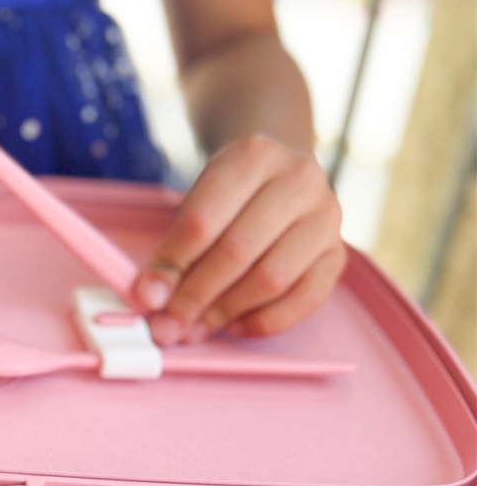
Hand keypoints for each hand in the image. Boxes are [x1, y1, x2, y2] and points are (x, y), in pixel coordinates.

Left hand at [133, 135, 345, 344]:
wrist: (280, 177)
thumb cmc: (229, 196)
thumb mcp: (196, 201)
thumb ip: (174, 246)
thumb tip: (152, 297)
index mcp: (253, 156)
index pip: (204, 221)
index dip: (172, 265)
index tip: (147, 297)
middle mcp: (299, 180)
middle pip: (237, 252)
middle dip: (195, 297)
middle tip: (167, 326)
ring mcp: (326, 217)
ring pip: (271, 279)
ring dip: (226, 313)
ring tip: (195, 330)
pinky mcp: (338, 254)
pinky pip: (304, 300)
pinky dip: (265, 321)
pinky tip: (235, 327)